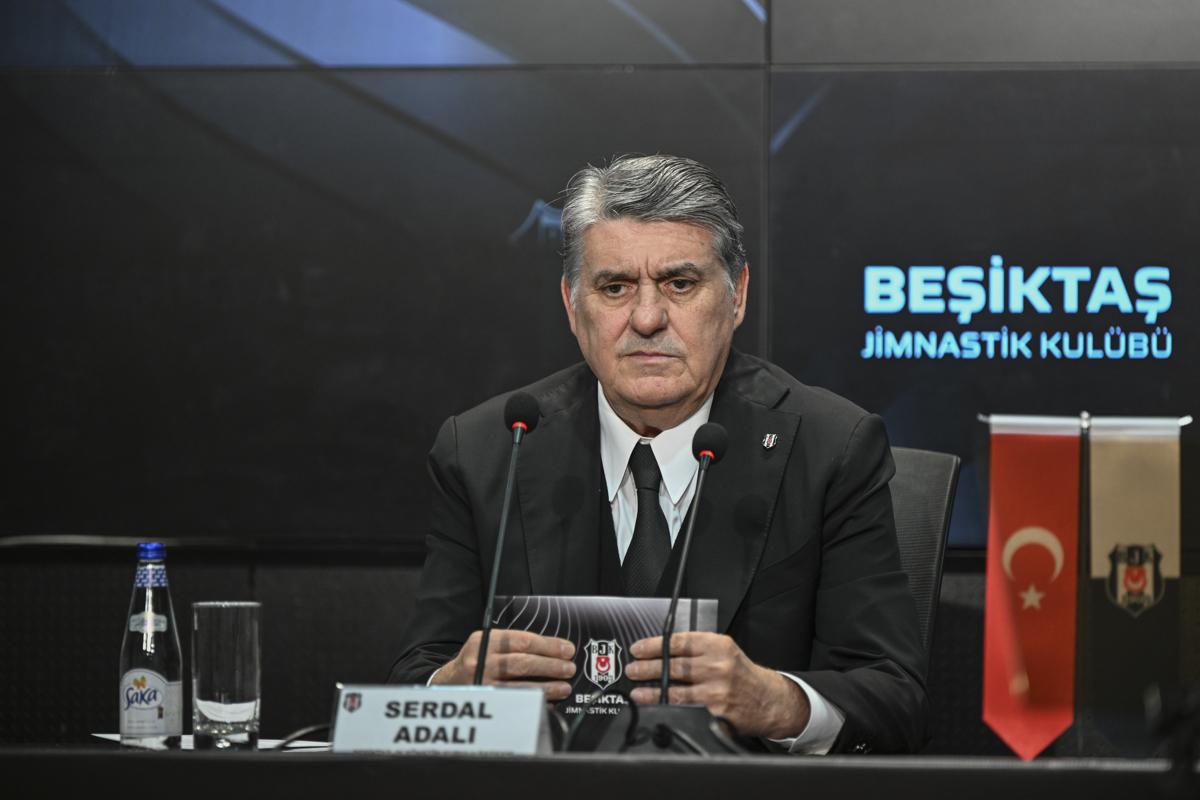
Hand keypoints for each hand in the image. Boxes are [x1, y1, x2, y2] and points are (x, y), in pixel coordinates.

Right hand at [431, 630, 575, 700]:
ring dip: (547, 686)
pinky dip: (533, 702)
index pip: (523, 640)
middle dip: (550, 665)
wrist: (449, 681)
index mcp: (485, 640)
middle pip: (523, 662)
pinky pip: (514, 703)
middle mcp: (481, 661)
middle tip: (569, 668)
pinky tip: (548, 702)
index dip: (548, 645)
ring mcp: (482, 683)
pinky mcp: (486, 702)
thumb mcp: (489, 643)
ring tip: (564, 687)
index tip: (567, 649)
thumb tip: (553, 650)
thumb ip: (514, 644)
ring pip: (520, 685)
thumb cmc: (477, 660)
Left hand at [625, 632, 809, 737]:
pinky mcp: (717, 712)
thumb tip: (661, 651)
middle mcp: (718, 666)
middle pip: (674, 665)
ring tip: (636, 692)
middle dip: (648, 668)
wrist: (769, 700)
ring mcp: (717, 690)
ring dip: (652, 691)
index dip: (654, 645)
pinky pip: (687, 709)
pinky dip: (668, 708)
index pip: (678, 642)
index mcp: (718, 645)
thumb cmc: (741, 675)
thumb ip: (697, 649)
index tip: (637, 649)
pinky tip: (656, 707)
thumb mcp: (724, 652)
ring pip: (677, 690)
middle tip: (632, 669)